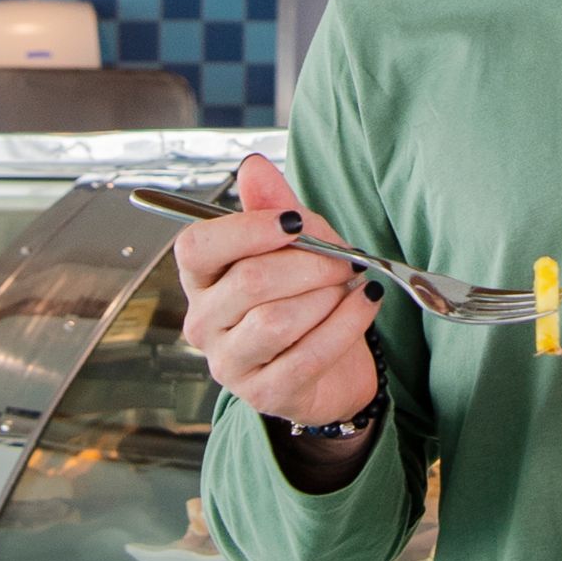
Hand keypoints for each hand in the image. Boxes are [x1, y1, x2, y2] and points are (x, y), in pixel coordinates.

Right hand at [175, 154, 382, 426]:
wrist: (333, 364)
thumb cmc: (306, 294)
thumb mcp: (295, 243)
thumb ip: (274, 206)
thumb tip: (253, 166)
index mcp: (202, 278)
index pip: (196, 247)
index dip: (246, 230)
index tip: (294, 221)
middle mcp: (204, 323)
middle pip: (249, 281)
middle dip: (309, 263)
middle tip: (343, 258)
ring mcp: (230, 363)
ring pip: (276, 320)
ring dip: (327, 296)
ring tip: (350, 284)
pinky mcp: (264, 394)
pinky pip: (308, 355)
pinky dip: (346, 323)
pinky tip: (365, 303)